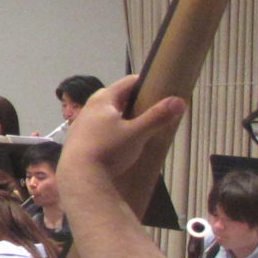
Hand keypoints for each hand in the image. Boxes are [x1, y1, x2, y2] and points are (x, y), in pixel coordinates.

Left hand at [58, 74, 185, 207]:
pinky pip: (98, 127)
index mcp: (104, 99)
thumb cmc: (109, 150)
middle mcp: (90, 106)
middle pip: (116, 96)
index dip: (145, 83)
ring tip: (138, 126)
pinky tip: (119, 141)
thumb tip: (179, 101)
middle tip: (151, 110)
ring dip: (122, 116)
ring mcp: (81, 122)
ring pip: (106, 112)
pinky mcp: (78, 138)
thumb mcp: (137, 134)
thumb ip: (157, 117)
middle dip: (134, 101)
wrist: (79, 176)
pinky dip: (111, 128)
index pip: (128, 82)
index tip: (160, 89)